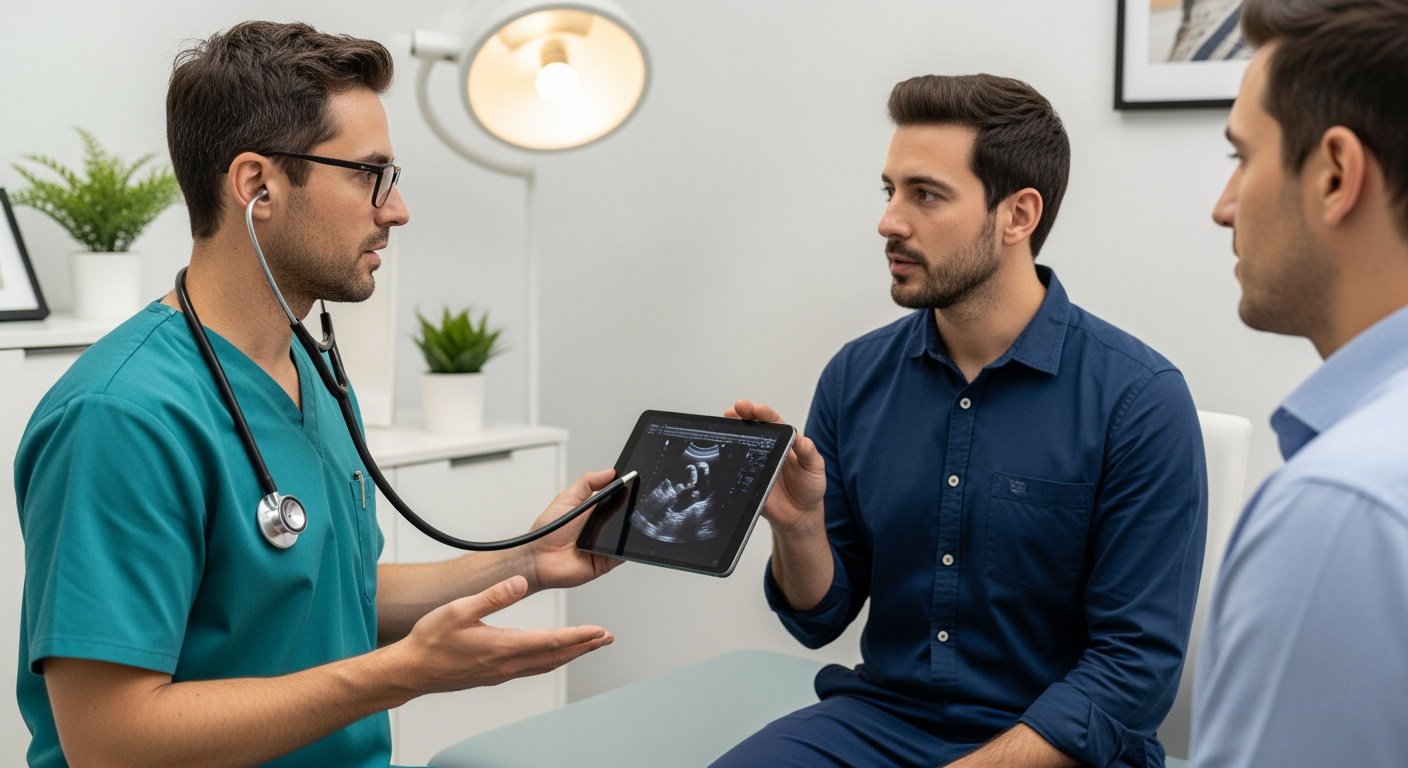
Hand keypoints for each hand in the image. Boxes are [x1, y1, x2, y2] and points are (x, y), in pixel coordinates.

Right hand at [397, 575, 613, 694]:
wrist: (411, 670)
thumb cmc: (430, 642)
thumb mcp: (459, 609)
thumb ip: (492, 595)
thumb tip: (519, 583)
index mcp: (502, 646)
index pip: (551, 641)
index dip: (579, 636)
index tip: (599, 631)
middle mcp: (506, 664)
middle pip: (555, 656)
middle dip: (584, 647)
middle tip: (606, 639)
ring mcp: (501, 673)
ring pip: (545, 665)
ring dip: (570, 654)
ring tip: (587, 645)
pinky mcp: (494, 675)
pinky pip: (531, 668)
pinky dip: (550, 660)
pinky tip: (551, 655)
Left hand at [520, 469, 625, 590]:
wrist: (537, 560)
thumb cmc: (546, 532)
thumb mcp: (566, 499)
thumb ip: (587, 483)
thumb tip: (609, 472)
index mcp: (594, 511)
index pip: (617, 499)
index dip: (626, 492)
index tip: (633, 483)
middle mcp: (601, 527)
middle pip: (624, 517)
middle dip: (629, 511)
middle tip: (628, 505)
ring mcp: (604, 545)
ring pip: (625, 536)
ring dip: (627, 531)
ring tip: (618, 525)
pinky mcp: (606, 562)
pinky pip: (622, 556)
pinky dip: (625, 551)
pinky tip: (619, 544)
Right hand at [726, 399, 825, 533]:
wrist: (800, 516)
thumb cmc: (809, 487)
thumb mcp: (815, 467)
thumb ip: (808, 452)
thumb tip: (800, 437)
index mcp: (785, 442)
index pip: (774, 422)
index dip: (765, 414)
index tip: (757, 409)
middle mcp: (769, 449)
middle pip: (753, 427)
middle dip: (744, 415)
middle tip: (737, 408)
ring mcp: (756, 463)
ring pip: (742, 443)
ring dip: (733, 430)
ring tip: (727, 420)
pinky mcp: (748, 479)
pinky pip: (737, 468)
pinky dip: (729, 457)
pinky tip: (724, 449)